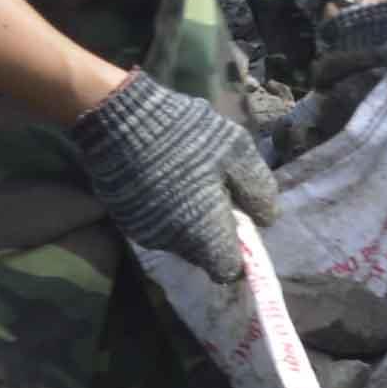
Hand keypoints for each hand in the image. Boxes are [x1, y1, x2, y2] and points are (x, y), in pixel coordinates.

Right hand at [68, 71, 279, 281]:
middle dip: (214, 232)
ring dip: (189, 221)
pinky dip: (165, 211)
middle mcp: (172, 243)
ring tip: (188, 181)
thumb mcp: (237, 151)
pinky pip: (156, 225)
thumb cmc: (186, 134)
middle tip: (216, 194)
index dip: (240, 251)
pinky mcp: (124, 218)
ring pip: (179, 239)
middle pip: (203, 254)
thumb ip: (258, 190)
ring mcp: (144, 232)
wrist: (119, 118)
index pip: (228, 269)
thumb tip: (267, 220)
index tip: (240, 223)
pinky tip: (163, 179)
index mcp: (203, 234)